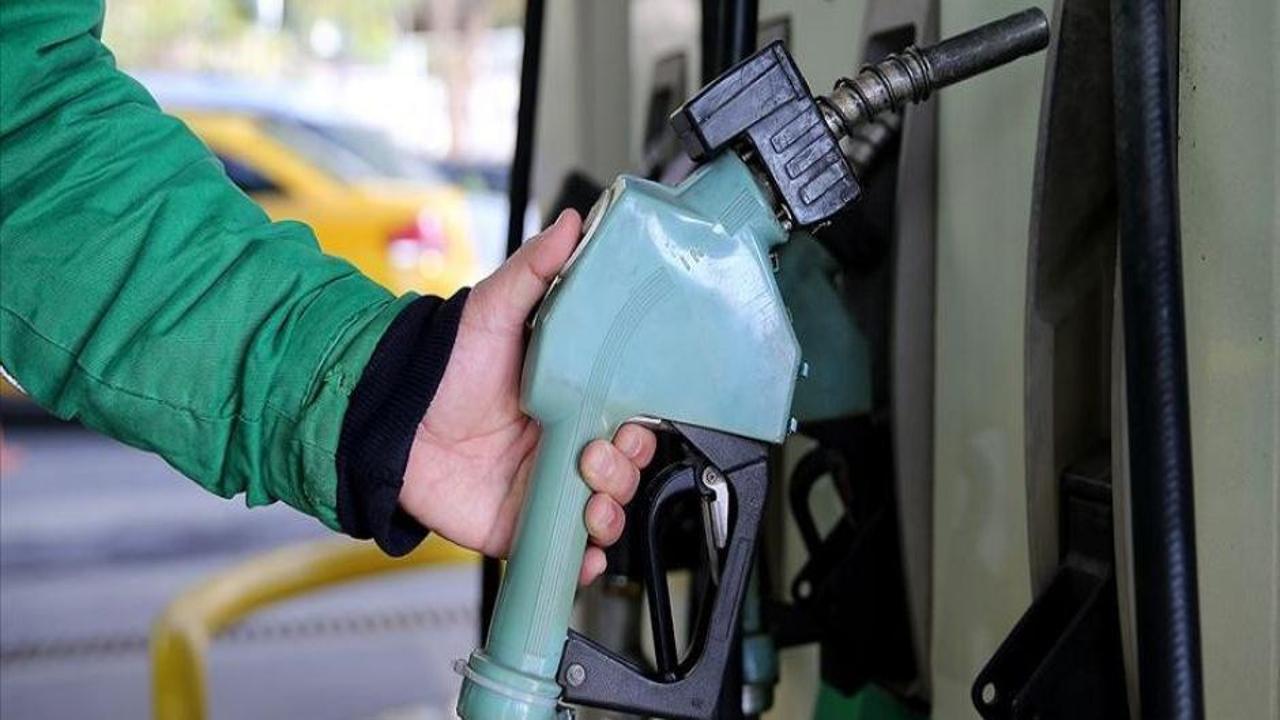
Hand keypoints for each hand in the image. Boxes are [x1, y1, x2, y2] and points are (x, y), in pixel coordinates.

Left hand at [400, 210, 657, 583]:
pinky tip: (583, 550)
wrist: (388, 418)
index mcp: (571, 400)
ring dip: (610, 514)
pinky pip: (565, 551)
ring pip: (604, 513)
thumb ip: (537, 269)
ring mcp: (543, 488)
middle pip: (624, 472)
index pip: (629, 423)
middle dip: (625, 473)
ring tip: (587, 502)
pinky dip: (584, 559)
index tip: (634, 427)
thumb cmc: (442, 364)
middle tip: (596, 457)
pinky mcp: (519, 525)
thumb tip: (572, 223)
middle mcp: (563, 446)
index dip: (641, 432)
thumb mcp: (495, 309)